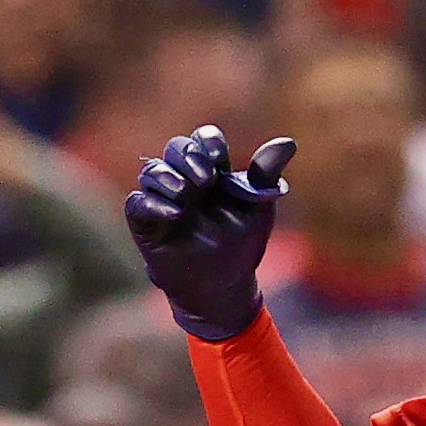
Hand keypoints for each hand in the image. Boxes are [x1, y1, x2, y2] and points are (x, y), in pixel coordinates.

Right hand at [124, 128, 295, 341]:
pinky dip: (152, 203)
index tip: (219, 159)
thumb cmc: (242, 244)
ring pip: (151, 170)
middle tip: (206, 180)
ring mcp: (163, 200)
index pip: (203, 140)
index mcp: (212, 171)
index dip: (207, 142)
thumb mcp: (258, 208)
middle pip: (176, 148)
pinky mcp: (146, 225)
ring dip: (168, 177)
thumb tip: (288, 142)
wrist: (225, 286)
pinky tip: (175, 213)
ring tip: (186, 197)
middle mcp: (184, 180)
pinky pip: (137, 204)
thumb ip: (266, 174)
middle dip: (188, 157)